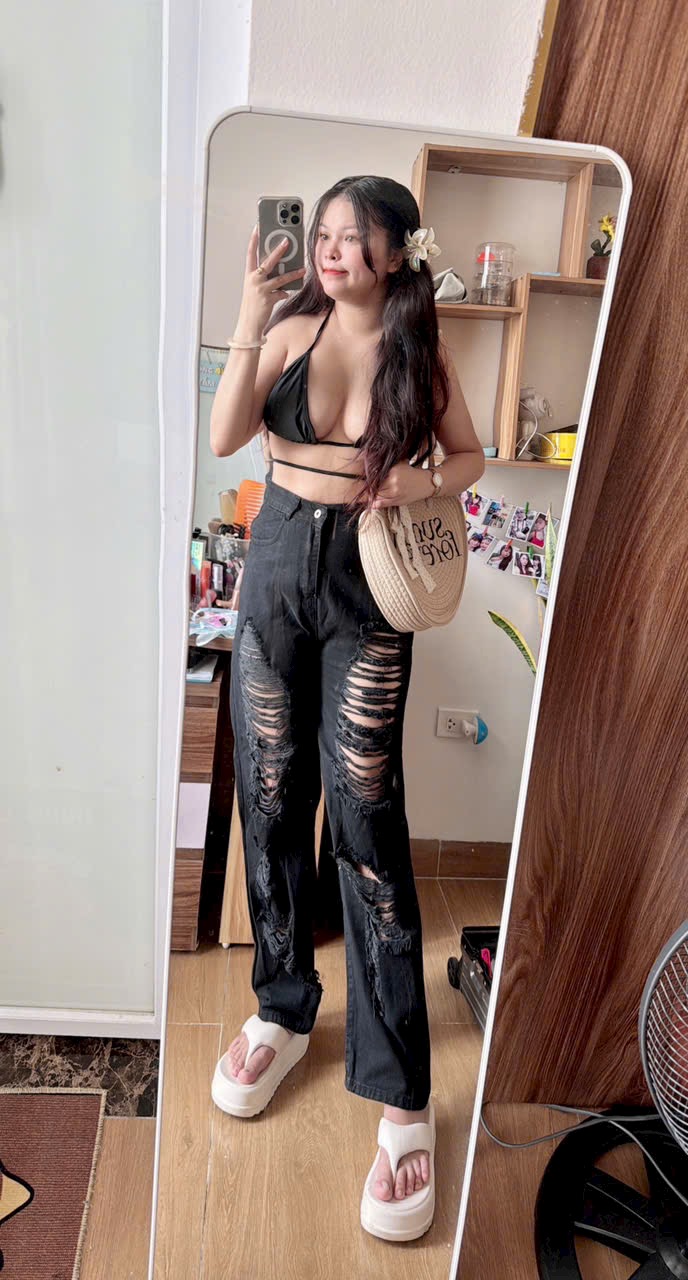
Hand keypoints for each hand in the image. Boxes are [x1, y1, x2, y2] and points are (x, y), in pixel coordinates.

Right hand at [234, 225, 306, 339]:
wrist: (248, 325)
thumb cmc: (252, 306)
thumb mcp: (254, 289)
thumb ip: (264, 278)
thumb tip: (280, 269)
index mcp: (248, 275)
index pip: (251, 253)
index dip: (254, 240)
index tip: (258, 228)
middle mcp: (253, 280)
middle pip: (268, 262)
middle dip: (278, 251)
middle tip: (287, 241)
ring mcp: (260, 290)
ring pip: (280, 278)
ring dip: (293, 274)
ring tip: (303, 270)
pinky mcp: (268, 299)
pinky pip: (282, 293)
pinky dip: (285, 293)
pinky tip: (286, 294)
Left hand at [369, 463, 432, 508]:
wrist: (426, 483)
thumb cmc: (412, 473)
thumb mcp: (401, 464)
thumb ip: (388, 465)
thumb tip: (373, 464)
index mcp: (394, 470)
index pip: (377, 476)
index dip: (370, 478)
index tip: (367, 480)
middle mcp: (394, 481)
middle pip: (376, 486)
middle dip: (371, 487)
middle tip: (366, 488)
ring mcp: (396, 492)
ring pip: (378, 495)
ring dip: (373, 495)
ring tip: (369, 495)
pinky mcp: (398, 501)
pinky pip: (383, 503)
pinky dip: (376, 504)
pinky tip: (372, 503)